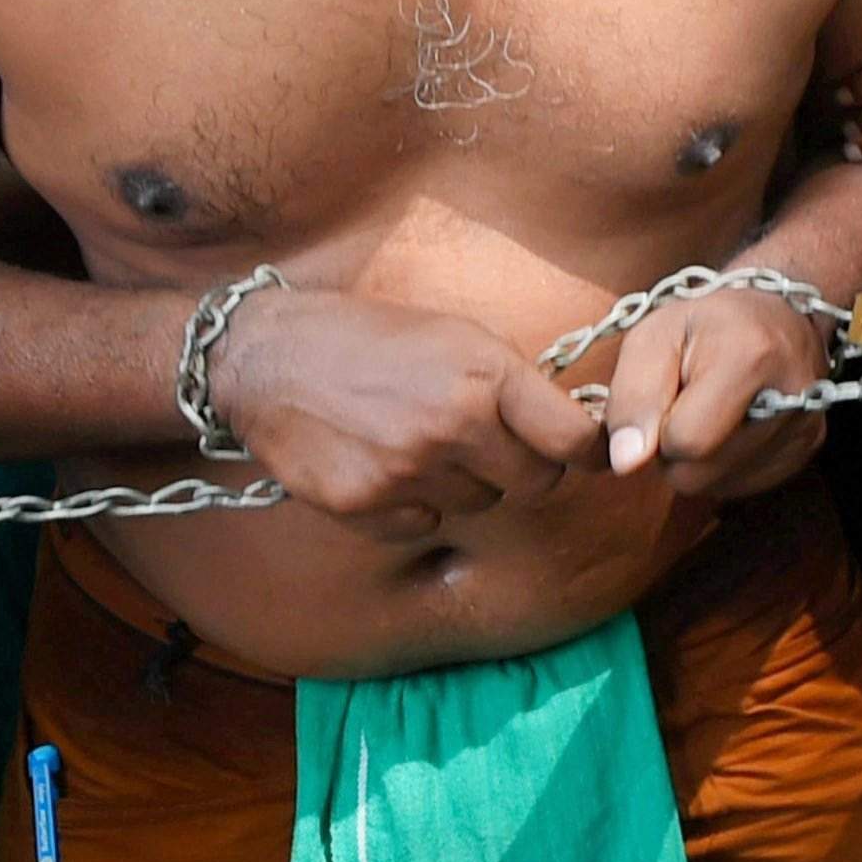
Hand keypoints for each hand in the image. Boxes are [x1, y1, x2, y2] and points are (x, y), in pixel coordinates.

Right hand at [201, 280, 598, 535]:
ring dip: (467, 483)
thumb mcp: (458, 336)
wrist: (269, 358)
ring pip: (480, 505)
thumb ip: (515, 384)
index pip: (572, 438)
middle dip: (526, 468)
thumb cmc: (371, 338)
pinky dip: (416, 505)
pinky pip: (425, 525)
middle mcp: (452, 425)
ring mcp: (407, 469)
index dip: (589, 450)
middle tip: (495, 444)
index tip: (592, 452)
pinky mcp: (364, 505)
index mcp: (486, 373)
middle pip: (536, 483)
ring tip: (424, 441)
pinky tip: (387, 465)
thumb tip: (572, 430)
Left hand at [570, 282, 826, 499]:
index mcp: (752, 356)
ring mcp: (806, 426)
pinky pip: (741, 486)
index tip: (668, 395)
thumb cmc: (707, 323)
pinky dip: (724, 465)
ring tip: (710, 413)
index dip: (659, 427)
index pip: (686, 441)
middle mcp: (793, 395)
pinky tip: (732, 426)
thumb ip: (632, 397)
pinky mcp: (811, 446)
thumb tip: (627, 461)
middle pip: (698, 475)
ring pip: (716, 486)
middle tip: (685, 406)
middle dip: (675, 451)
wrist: (776, 312)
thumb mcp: (654, 338)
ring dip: (699, 460)